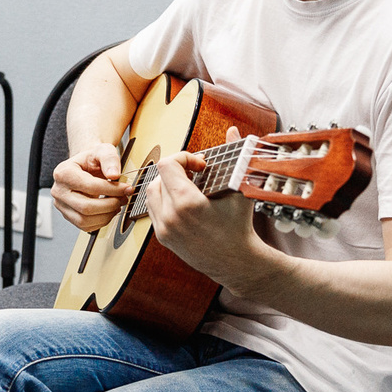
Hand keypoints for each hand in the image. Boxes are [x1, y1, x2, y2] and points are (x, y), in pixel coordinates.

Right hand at [51, 144, 129, 230]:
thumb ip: (109, 159)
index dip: (111, 190)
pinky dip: (100, 222)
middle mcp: (59, 191)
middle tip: (123, 198)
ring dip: (106, 216)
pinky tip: (108, 211)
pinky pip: (85, 226)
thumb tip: (114, 174)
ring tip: (117, 205)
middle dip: (109, 205)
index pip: (90, 187)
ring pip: (84, 220)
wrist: (85, 167)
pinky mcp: (68, 215)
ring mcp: (61, 205)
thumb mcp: (102, 151)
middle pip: (85, 207)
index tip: (126, 188)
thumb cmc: (92, 160)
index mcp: (64, 173)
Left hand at [146, 151, 267, 290]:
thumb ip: (234, 155)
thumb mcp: (238, 189)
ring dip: (167, 185)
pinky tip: (184, 202)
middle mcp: (170, 216)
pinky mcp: (162, 238)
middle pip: (158, 177)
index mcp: (187, 203)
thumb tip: (232, 129)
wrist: (236, 263)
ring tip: (188, 187)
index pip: (168, 164)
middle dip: (176, 171)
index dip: (183, 158)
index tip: (200, 166)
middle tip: (195, 175)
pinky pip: (153, 210)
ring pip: (151, 193)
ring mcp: (164, 229)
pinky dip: (165, 201)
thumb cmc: (240, 226)